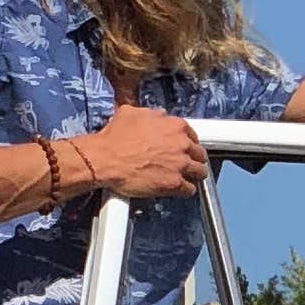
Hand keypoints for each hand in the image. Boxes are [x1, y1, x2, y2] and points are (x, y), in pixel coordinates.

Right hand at [69, 105, 207, 198]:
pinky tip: (181, 190)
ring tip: (190, 178)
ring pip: (199, 171)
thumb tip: (157, 115)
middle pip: (199, 153)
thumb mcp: (132, 113)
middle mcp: (181, 144)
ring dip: (195, 175)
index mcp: (175, 125)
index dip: (188, 143)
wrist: (105, 159)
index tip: (185, 148)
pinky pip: (189, 189)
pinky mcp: (173, 183)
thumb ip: (152, 115)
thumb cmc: (114, 138)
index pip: (192, 135)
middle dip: (194, 158)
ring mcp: (179, 164)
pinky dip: (186, 190)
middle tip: (189, 164)